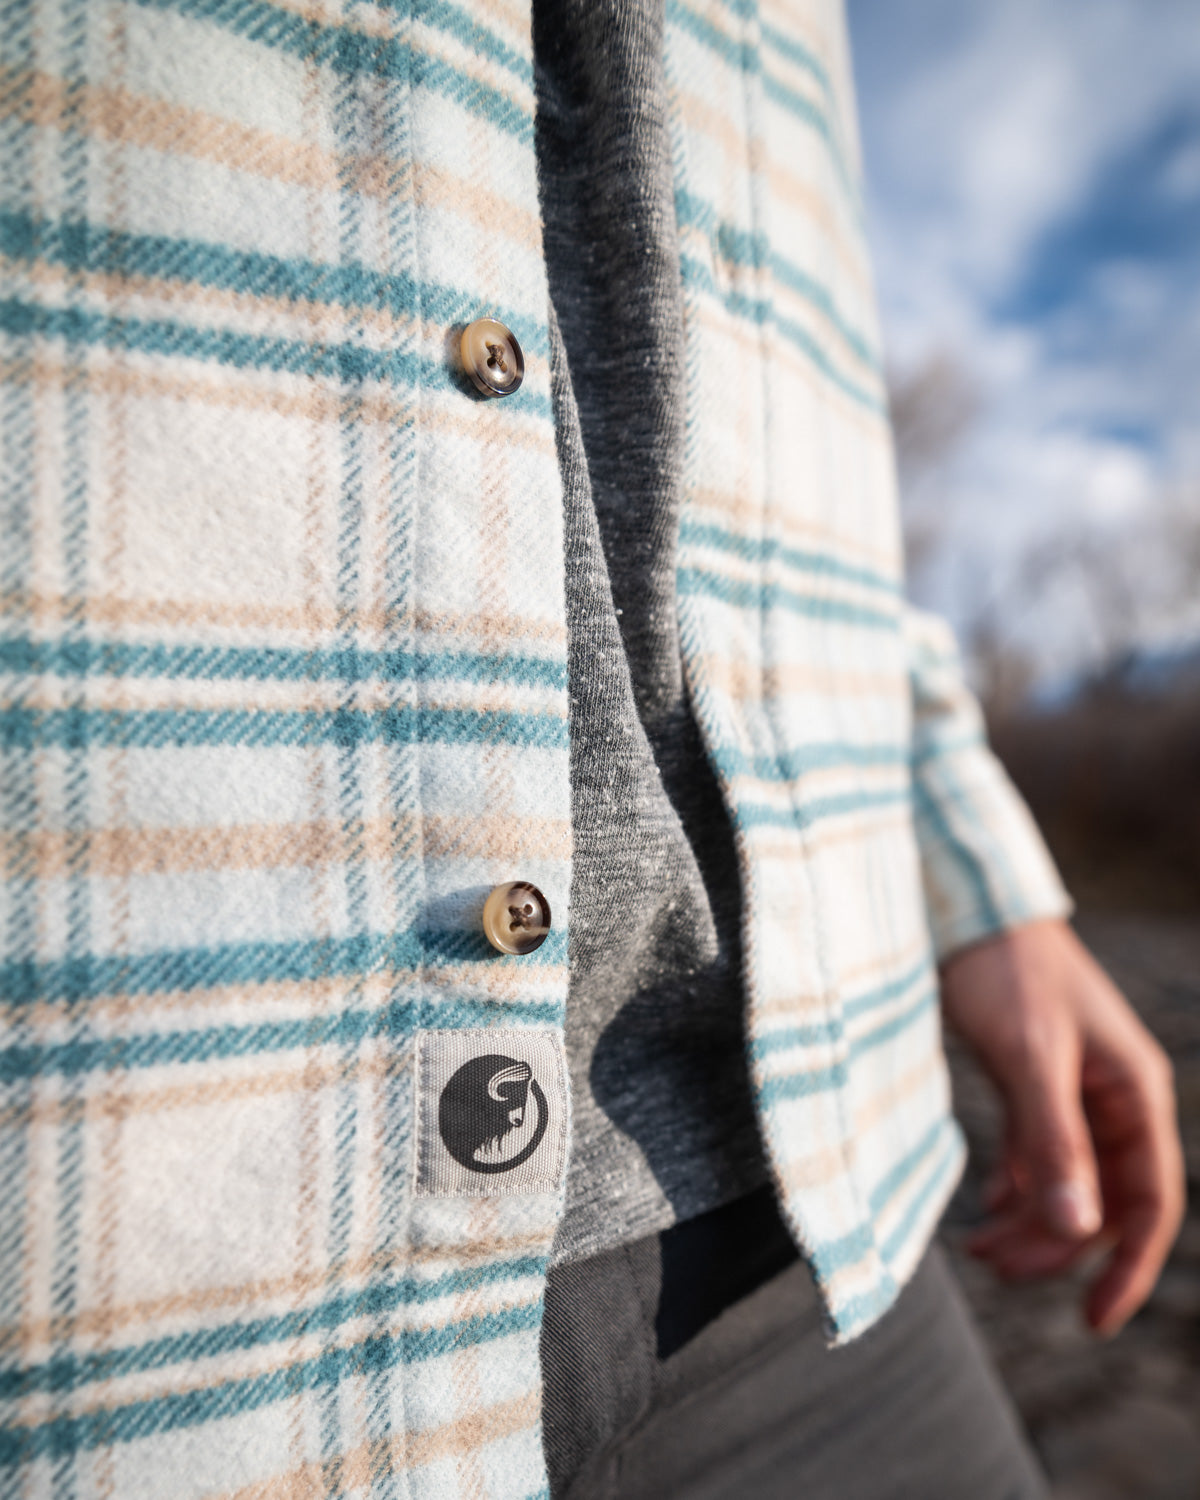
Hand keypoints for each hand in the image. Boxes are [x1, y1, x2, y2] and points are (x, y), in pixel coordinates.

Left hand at [939, 918, 1184, 1335]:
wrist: (966, 906)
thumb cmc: (1005, 970)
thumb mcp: (1030, 1056)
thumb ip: (1053, 1140)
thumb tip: (1077, 1228)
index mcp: (1135, 1093)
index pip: (1150, 1201)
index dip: (1128, 1266)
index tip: (1093, 1320)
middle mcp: (1113, 1098)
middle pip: (1102, 1200)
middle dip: (1055, 1245)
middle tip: (991, 1266)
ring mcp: (1074, 1092)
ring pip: (1065, 1181)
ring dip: (1029, 1221)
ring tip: (976, 1248)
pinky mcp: (1034, 1082)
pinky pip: (1036, 1154)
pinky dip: (1014, 1186)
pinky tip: (987, 1206)